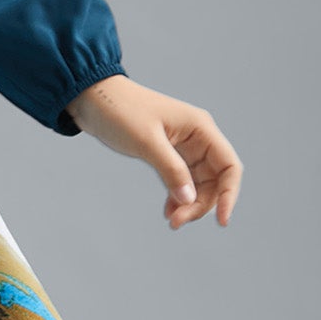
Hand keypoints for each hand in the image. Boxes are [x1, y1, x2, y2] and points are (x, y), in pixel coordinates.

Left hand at [65, 75, 241, 230]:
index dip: (230, 195)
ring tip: (171, 220)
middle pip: (214, 180)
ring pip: (197, 184)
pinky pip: (180, 180)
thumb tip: (189, 199)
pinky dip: (177, 197)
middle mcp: (197, 137)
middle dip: (200, 204)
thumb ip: (171, 170)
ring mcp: (182, 146)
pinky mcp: (166, 153)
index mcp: (200, 128)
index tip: (221, 221)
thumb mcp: (146, 141)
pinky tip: (168, 211)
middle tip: (177, 222)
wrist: (91, 97)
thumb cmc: (119, 110)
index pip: (229, 166)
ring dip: (188, 204)